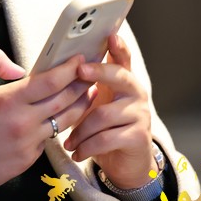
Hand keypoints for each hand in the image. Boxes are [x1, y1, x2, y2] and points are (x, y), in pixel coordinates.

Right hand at [0, 48, 93, 195]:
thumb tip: (18, 68)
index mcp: (7, 101)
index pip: (50, 81)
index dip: (69, 69)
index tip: (78, 60)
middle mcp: (22, 123)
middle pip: (65, 100)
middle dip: (82, 84)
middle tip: (91, 74)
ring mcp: (28, 144)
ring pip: (64, 121)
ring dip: (79, 106)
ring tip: (87, 93)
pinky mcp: (28, 159)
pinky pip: (49, 138)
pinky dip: (57, 126)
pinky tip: (61, 117)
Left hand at [64, 35, 154, 188]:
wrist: (125, 165)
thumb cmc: (105, 131)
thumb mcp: (95, 106)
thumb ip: (86, 89)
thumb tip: (60, 71)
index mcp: (123, 83)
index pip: (123, 59)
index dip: (118, 47)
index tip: (110, 36)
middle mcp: (136, 94)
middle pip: (119, 76)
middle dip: (97, 72)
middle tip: (79, 72)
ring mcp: (140, 114)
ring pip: (103, 114)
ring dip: (80, 130)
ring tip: (69, 142)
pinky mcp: (138, 136)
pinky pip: (106, 138)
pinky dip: (87, 147)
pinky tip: (78, 152)